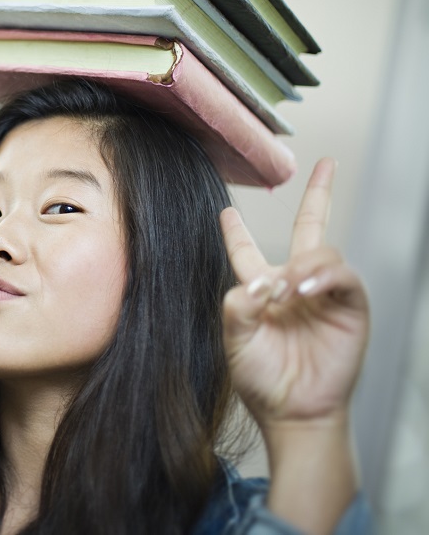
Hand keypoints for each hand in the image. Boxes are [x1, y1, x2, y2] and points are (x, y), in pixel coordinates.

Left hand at [219, 158, 368, 428]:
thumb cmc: (260, 378)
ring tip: (289, 291)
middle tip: (326, 165)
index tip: (227, 212)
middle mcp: (295, 286)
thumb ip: (238, 304)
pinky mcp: (350, 308)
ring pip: (323, 252)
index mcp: (262, 290)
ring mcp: (325, 295)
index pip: (249, 251)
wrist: (291, 412)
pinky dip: (325, 277)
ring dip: (304, 265)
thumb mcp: (234, 338)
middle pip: (310, 229)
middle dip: (320, 195)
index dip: (237, 232)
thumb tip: (262, 281)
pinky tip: (307, 289)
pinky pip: (343, 278)